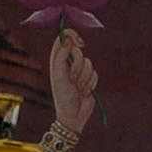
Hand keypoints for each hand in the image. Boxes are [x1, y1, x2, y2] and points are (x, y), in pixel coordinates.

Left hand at [45, 24, 100, 151]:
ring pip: (88, 63)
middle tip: (72, 78)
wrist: (73, 115)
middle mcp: (67, 63)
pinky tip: (84, 92)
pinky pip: (95, 73)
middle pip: (78, 50)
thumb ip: (62, 56)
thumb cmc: (63, 96)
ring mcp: (79, 71)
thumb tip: (68, 40)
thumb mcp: (59, 75)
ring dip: (84, 78)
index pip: (63, 38)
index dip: (72, 36)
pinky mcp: (89, 78)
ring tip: (77, 88)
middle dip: (78, 65)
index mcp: (57, 60)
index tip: (79, 42)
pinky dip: (90, 83)